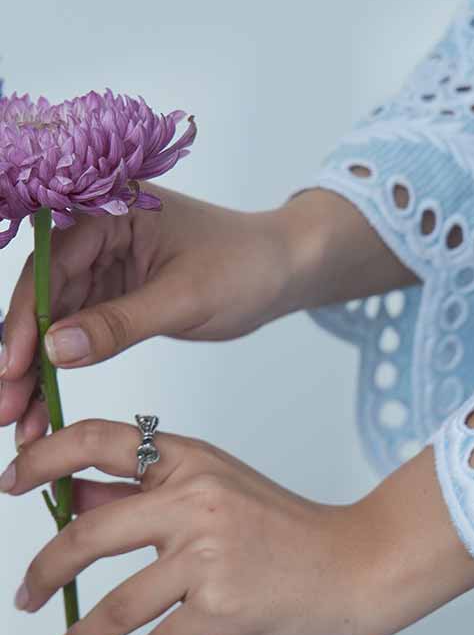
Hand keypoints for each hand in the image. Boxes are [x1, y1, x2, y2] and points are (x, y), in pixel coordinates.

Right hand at [0, 186, 417, 448]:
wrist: (284, 269)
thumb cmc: (246, 264)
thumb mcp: (184, 297)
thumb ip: (118, 323)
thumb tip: (56, 349)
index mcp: (111, 211)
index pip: (51, 265)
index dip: (28, 319)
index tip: (14, 367)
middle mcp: (97, 233)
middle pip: (42, 296)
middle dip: (22, 354)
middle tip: (4, 408)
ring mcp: (103, 265)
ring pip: (53, 322)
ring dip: (34, 371)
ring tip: (19, 423)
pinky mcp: (113, 295)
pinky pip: (76, 334)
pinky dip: (60, 370)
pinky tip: (44, 408)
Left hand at [0, 419, 473, 634]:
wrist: (360, 565)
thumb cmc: (290, 531)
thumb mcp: (219, 489)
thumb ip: (147, 490)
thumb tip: (72, 496)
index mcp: (191, 462)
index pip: (99, 441)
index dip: (43, 457)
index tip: (10, 479)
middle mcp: (195, 502)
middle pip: (86, 532)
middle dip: (42, 571)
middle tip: (25, 595)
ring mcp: (208, 558)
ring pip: (114, 604)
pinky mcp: (222, 611)